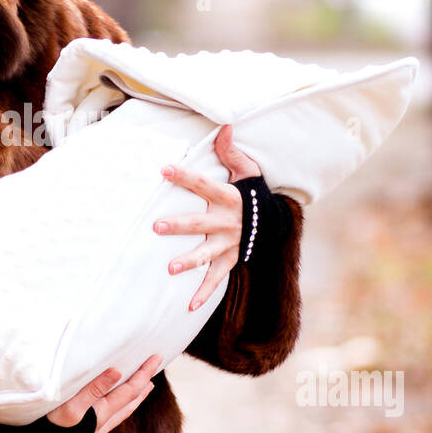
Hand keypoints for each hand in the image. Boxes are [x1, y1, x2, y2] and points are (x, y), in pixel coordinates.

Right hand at [46, 354, 163, 432]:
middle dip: (143, 386)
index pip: (130, 391)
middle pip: (130, 403)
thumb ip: (93, 389)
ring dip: (134, 398)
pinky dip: (120, 406)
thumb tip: (118, 372)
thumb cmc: (48, 427)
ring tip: (142, 387)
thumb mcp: (70, 405)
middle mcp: (102, 426)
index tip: (156, 358)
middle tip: (154, 370)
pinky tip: (115, 405)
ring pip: (121, 412)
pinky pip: (111, 418)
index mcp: (101, 415)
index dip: (143, 373)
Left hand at [156, 123, 262, 311]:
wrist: (275, 223)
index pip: (204, 184)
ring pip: (207, 254)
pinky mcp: (231, 260)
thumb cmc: (254, 193)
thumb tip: (223, 126)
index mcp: (229, 198)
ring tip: (170, 268)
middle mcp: (229, 222)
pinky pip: (217, 278)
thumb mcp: (248, 170)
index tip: (164, 169)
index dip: (185, 176)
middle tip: (156, 226)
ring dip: (189, 261)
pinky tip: (188, 306)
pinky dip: (204, 293)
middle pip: (201, 223)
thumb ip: (231, 152)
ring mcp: (229, 244)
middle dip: (180, 225)